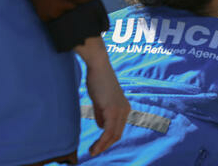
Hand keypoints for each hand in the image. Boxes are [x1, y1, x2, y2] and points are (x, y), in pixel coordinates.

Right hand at [75, 37, 129, 156]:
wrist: (98, 65)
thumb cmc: (97, 80)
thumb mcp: (100, 100)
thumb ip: (102, 114)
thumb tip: (101, 127)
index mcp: (124, 108)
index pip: (118, 129)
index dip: (108, 140)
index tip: (97, 146)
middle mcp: (125, 110)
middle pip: (117, 134)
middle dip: (105, 145)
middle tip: (93, 152)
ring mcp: (120, 110)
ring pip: (113, 135)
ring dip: (102, 146)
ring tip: (92, 152)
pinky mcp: (112, 110)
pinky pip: (108, 131)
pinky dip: (102, 141)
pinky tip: (95, 147)